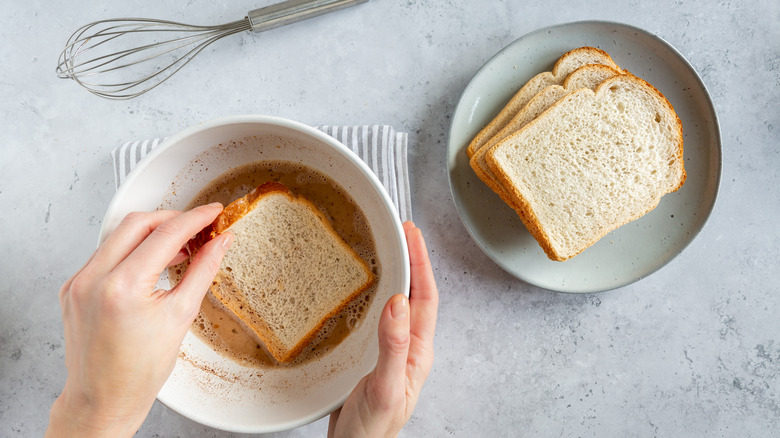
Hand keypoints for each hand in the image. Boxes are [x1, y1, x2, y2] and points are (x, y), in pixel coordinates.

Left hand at [46, 203, 232, 437]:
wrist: (103, 400)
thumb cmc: (139, 371)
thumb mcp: (181, 316)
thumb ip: (202, 270)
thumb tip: (220, 242)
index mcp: (123, 287)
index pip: (166, 233)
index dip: (195, 218)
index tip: (213, 213)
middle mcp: (94, 279)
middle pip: (138, 223)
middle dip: (172, 219)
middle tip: (198, 228)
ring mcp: (78, 282)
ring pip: (118, 235)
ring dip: (150, 233)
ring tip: (178, 248)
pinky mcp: (72, 287)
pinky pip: (104, 253)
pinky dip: (131, 250)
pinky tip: (150, 263)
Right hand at [328, 221, 438, 437]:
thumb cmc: (373, 432)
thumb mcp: (385, 388)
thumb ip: (393, 347)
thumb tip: (398, 303)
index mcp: (418, 352)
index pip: (425, 297)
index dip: (420, 262)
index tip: (412, 234)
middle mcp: (408, 348)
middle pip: (415, 294)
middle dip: (410, 260)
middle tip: (399, 231)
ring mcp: (390, 352)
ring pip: (397, 304)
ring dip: (394, 275)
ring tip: (385, 248)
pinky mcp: (370, 358)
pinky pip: (377, 318)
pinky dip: (374, 295)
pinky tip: (362, 289)